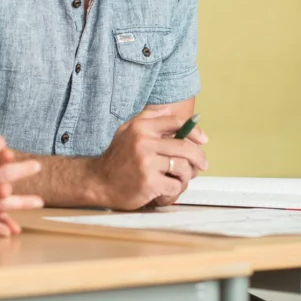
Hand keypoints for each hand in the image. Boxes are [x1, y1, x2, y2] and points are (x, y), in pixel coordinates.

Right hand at [90, 108, 208, 210]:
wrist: (98, 182)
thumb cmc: (116, 158)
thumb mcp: (127, 131)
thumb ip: (147, 118)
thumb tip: (170, 109)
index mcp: (141, 127)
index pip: (176, 122)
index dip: (194, 130)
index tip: (203, 140)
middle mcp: (143, 142)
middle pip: (186, 147)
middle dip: (199, 157)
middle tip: (201, 165)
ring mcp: (146, 163)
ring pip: (183, 168)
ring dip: (185, 176)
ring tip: (179, 179)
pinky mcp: (149, 182)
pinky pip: (175, 185)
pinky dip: (175, 190)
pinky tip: (166, 190)